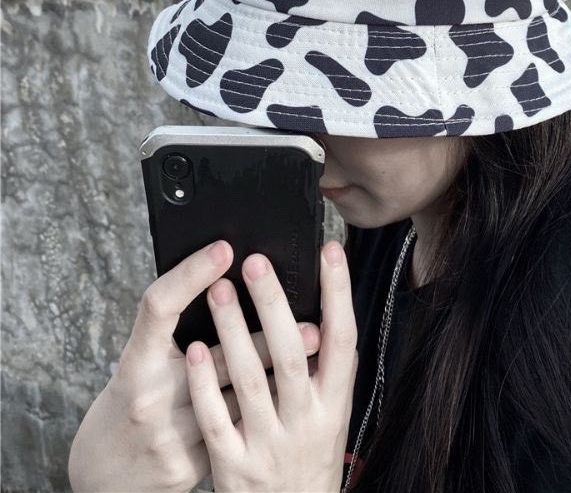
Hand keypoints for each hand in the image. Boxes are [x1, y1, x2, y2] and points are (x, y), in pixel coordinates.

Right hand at [68, 240, 320, 492]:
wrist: (104, 477)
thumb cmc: (130, 402)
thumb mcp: (139, 363)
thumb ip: (173, 329)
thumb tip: (221, 279)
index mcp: (134, 365)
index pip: (159, 308)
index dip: (191, 274)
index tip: (224, 249)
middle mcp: (152, 399)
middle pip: (218, 358)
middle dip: (265, 336)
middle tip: (307, 318)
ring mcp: (172, 437)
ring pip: (238, 399)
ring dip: (280, 373)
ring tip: (317, 347)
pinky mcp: (190, 467)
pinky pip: (239, 430)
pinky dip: (269, 408)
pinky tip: (300, 390)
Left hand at [185, 240, 357, 492]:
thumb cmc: (312, 459)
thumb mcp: (332, 417)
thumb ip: (325, 372)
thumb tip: (318, 314)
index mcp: (335, 404)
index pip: (343, 338)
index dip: (338, 293)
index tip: (330, 251)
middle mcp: (308, 422)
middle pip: (290, 353)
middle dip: (273, 303)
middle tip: (256, 262)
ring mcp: (270, 444)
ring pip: (250, 379)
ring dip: (233, 330)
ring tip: (219, 289)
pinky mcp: (235, 465)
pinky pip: (217, 418)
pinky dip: (206, 382)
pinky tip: (194, 348)